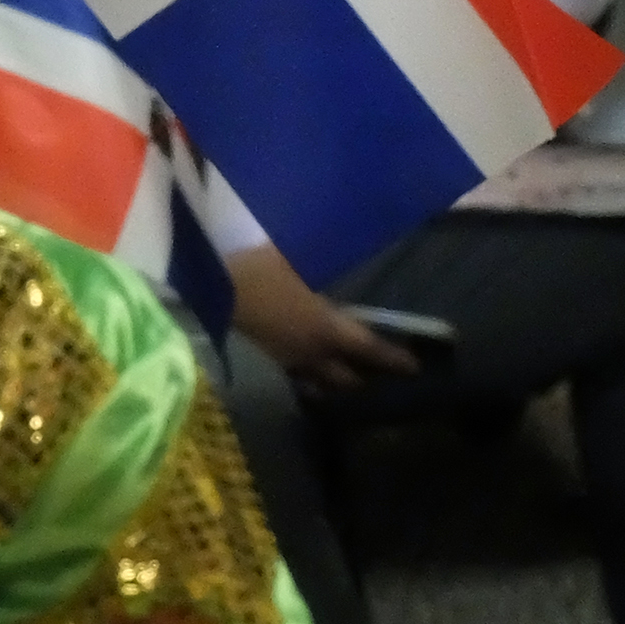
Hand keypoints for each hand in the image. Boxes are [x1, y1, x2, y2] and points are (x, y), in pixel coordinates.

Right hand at [226, 245, 415, 394]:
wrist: (209, 283)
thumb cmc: (258, 265)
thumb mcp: (298, 256)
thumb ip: (326, 259)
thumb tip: (353, 242)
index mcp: (325, 327)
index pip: (368, 349)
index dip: (393, 358)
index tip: (415, 367)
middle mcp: (310, 350)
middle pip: (344, 377)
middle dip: (363, 378)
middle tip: (377, 374)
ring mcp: (285, 355)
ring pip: (318, 380)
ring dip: (334, 381)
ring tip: (344, 376)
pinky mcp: (264, 352)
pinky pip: (295, 372)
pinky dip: (308, 374)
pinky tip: (308, 364)